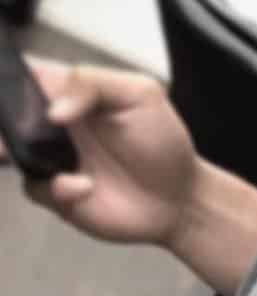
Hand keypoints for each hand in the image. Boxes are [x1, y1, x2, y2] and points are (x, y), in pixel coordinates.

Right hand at [19, 58, 198, 246]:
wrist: (182, 198)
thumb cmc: (164, 143)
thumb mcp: (140, 95)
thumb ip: (94, 84)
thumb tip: (55, 108)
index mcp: (68, 94)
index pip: (25, 79)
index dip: (13, 84)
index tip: (16, 91)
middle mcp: (53, 126)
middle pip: (9, 117)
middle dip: (4, 122)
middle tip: (10, 128)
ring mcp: (54, 161)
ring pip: (9, 152)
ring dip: (9, 151)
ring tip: (12, 153)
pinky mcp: (60, 196)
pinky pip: (38, 189)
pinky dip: (55, 188)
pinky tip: (85, 186)